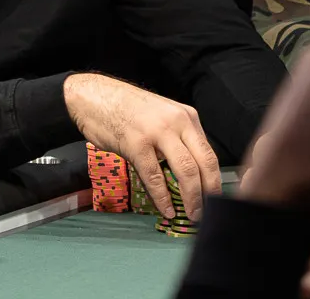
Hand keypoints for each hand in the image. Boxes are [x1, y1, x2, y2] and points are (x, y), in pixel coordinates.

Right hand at [65, 73, 221, 221]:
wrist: (95, 96)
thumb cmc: (126, 109)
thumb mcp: (162, 117)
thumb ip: (178, 138)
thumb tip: (191, 169)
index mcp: (187, 117)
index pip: (209, 153)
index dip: (214, 180)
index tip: (214, 198)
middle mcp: (177, 122)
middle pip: (204, 163)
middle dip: (209, 192)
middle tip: (209, 212)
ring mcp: (157, 132)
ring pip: (185, 170)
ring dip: (192, 198)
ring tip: (193, 214)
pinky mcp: (136, 144)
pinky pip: (155, 177)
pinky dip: (163, 198)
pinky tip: (167, 210)